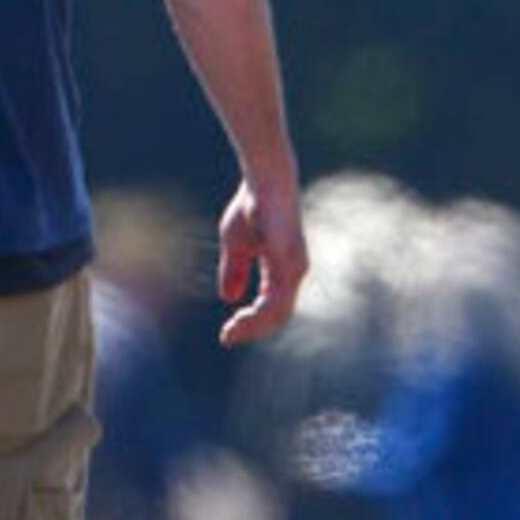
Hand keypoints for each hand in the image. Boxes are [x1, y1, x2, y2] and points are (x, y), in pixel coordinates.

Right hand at [214, 176, 307, 347]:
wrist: (264, 181)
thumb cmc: (251, 206)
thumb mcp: (235, 245)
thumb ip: (234, 271)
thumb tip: (230, 298)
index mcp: (281, 270)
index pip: (270, 307)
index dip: (249, 323)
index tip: (225, 333)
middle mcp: (293, 273)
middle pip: (277, 317)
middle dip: (251, 330)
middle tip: (227, 338)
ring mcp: (294, 269)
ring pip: (279, 314)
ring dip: (253, 327)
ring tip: (231, 332)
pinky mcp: (290, 264)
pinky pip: (278, 301)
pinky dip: (259, 315)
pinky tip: (241, 317)